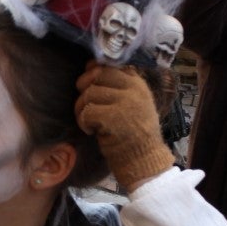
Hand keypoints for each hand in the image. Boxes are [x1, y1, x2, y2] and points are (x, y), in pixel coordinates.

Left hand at [75, 63, 173, 191]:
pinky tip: (91, 131)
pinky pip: (87, 111)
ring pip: (89, 93)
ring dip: (81, 109)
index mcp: (138, 83)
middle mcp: (133, 89)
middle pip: (96, 75)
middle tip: (85, 106)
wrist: (144, 160)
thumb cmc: (133, 135)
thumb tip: (90, 66)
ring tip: (89, 123)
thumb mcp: (133, 103)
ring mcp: (125, 102)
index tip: (89, 86)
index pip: (109, 65)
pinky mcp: (115, 118)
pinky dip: (84, 122)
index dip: (93, 72)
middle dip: (84, 89)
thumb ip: (116, 86)